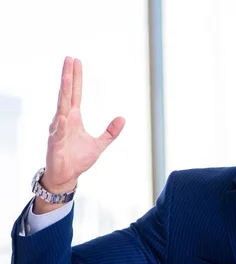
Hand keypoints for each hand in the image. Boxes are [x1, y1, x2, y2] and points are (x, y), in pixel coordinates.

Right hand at [44, 57, 124, 191]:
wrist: (67, 176)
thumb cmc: (78, 158)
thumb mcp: (99, 144)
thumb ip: (111, 132)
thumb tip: (123, 118)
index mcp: (73, 118)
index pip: (75, 93)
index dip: (76, 78)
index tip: (75, 61)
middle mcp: (64, 120)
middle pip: (66, 94)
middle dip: (68, 77)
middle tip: (69, 59)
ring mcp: (58, 130)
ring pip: (61, 108)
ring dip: (63, 93)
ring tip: (66, 78)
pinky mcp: (55, 144)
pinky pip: (58, 133)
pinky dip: (60, 125)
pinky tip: (63, 117)